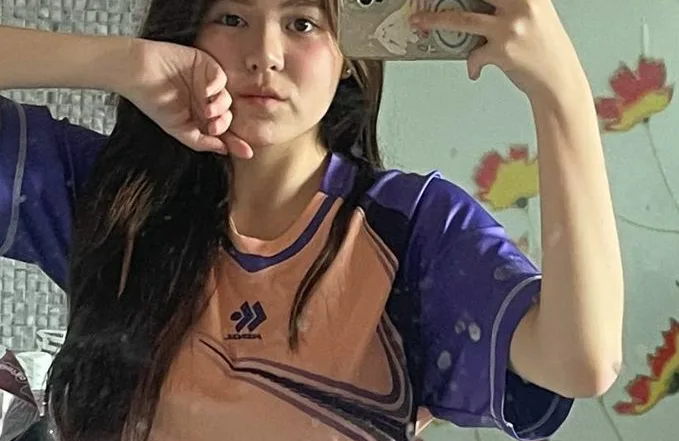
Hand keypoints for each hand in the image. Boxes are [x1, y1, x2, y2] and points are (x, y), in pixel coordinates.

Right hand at [119, 39, 251, 157]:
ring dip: (221, 107)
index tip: (248, 153)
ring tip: (206, 110)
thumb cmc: (153, 102)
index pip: (222, 132)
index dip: (235, 142)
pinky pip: (221, 78)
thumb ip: (202, 141)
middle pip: (228, 116)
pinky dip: (217, 87)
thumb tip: (224, 151)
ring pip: (228, 99)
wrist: (137, 73)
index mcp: (199, 118)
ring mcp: (206, 83)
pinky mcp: (205, 65)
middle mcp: (205, 101)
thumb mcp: (178, 129)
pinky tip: (206, 91)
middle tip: (212, 125)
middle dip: (224, 124)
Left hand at [409, 0, 585, 98]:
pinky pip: (473, 55)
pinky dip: (471, 64)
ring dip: (434, 21)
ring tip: (418, 23)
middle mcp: (521, 5)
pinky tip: (475, 69)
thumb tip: (468, 6)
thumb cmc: (544, 47)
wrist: (559, 79)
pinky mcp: (502, 52)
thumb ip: (507, 6)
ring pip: (461, 19)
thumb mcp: (533, 15)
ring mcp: (510, 28)